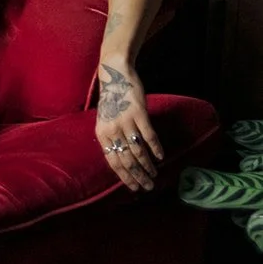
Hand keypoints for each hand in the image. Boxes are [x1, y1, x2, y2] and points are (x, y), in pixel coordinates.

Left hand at [95, 60, 162, 190]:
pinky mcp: (139, 113)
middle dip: (138, 176)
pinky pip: (148, 135)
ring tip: (155, 175)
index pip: (113, 161)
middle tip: (148, 187)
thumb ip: (112, 139)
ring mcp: (125, 121)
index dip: (124, 177)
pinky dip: (155, 148)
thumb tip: (122, 161)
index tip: (134, 188)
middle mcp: (112, 130)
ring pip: (137, 150)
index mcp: (102, 134)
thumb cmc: (112, 100)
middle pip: (126, 159)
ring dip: (147, 165)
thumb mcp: (105, 121)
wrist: (116, 76)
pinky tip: (161, 157)